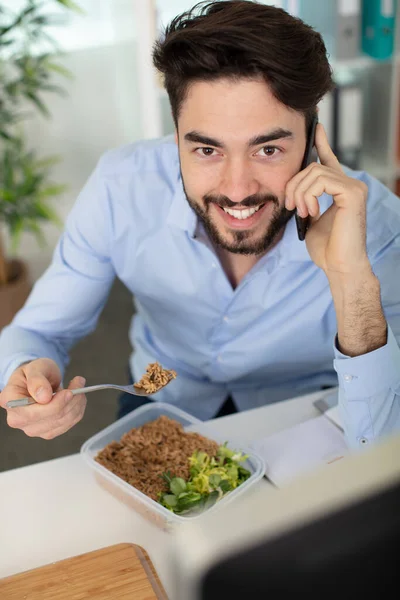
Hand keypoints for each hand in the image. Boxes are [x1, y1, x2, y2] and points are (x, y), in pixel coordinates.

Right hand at [0, 358, 86, 438]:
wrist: (38, 380)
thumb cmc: (35, 373)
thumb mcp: (35, 368)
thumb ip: (37, 380)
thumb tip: (44, 397)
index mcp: (10, 401)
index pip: (32, 413)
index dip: (54, 405)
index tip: (68, 392)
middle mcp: (18, 419)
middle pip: (50, 419)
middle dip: (70, 401)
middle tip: (79, 382)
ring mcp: (33, 428)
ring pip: (62, 422)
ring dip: (76, 404)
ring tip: (78, 387)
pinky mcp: (47, 431)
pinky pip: (68, 424)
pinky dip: (77, 410)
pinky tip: (77, 398)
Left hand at [285, 123, 370, 277]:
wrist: (339, 266)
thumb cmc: (326, 249)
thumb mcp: (310, 220)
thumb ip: (307, 200)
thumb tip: (295, 189)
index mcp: (340, 189)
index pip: (329, 160)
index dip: (322, 142)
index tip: (316, 126)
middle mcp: (351, 184)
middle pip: (312, 166)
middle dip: (294, 185)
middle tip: (291, 207)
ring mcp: (354, 187)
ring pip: (314, 172)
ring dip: (299, 193)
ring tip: (302, 212)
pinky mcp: (353, 193)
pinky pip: (321, 181)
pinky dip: (309, 196)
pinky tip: (311, 211)